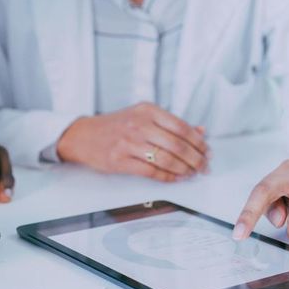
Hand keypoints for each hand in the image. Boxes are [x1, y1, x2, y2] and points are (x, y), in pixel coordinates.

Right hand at [56, 102, 208, 181]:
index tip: (206, 151)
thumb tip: (200, 131)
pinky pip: (151, 172)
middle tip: (203, 166)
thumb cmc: (114, 126)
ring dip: (184, 170)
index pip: (181, 127)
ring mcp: (128, 143)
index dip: (198, 142)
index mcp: (147, 110)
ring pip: (166, 159)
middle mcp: (138, 125)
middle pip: (177, 144)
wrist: (82, 136)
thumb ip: (170, 124)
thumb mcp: (142, 117)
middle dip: (195, 159)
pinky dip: (167, 177)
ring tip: (192, 173)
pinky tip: (175, 178)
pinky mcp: (120, 160)